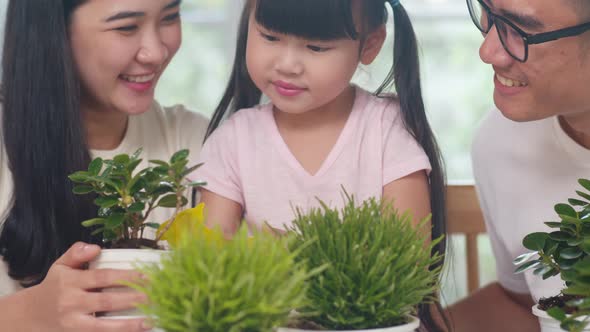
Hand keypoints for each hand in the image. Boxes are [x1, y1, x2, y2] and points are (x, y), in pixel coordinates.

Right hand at [28, 242, 150, 331]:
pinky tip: (137, 329)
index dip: (125, 276)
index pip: (102, 277)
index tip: (146, 275)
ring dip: (129, 323)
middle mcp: (71, 302)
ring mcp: (73, 322)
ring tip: (151, 319)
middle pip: (106, 301)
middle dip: (133, 298)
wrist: (31, 314)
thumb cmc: (54, 287)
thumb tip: (96, 247)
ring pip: (103, 325)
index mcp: (70, 281)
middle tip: (156, 295)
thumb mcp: (60, 266)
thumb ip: (76, 253)